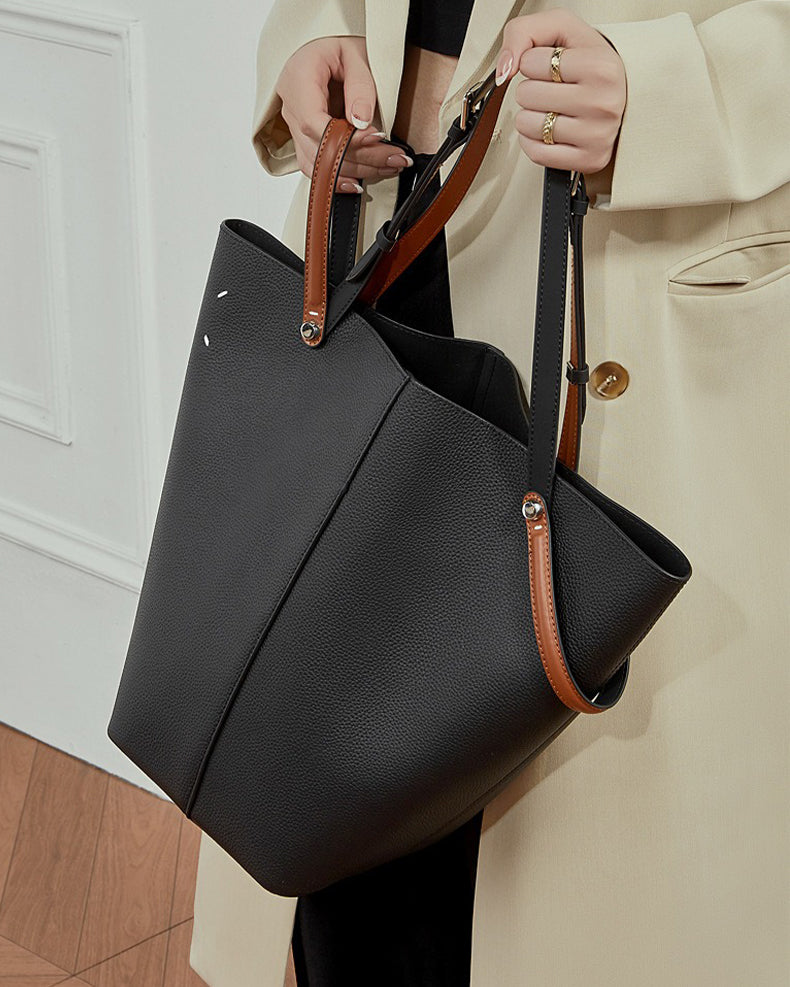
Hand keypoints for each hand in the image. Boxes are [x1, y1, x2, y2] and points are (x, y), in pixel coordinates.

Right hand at [275, 37, 411, 191]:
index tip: (376, 137)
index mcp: (298, 78)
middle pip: (319, 147)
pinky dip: (339, 177)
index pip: (313, 122)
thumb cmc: (340, 48)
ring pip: (317, 163)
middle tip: (396, 158)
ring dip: (355, 171)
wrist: (328, 50)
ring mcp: (294, 125)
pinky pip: (316, 166)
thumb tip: (361, 123)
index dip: (343, 138)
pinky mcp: (303, 139)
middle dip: (361, 158)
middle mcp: (290, 105)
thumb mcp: (357, 55)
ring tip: (389, 166)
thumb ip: (360, 87)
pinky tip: (361, 182)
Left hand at [494, 8, 625, 177]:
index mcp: (601, 66)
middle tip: (552, 88)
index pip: (531, 62)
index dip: (533, 62)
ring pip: (528, 125)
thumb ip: (524, 32)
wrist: (620, 93)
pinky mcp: (590, 160)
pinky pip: (536, 153)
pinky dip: (533, 141)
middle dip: (531, 89)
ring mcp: (597, 135)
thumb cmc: (588, 63)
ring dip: (530, 116)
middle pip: (526, 95)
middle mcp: (603, 102)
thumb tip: (505, 70)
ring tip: (551, 108)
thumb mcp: (562, 29)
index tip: (552, 66)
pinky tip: (549, 129)